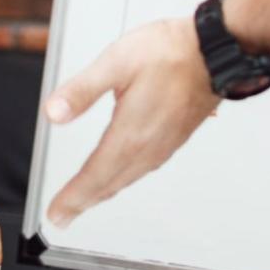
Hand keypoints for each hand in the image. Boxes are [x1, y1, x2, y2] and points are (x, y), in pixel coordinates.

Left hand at [42, 16, 219, 227]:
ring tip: (85, 202)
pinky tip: (120, 176)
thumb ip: (82, 90)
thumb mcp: (116, 62)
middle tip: (63, 217)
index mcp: (130, 133)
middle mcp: (148, 146)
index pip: (94, 176)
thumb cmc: (171, 52)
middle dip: (82, 203)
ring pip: (126, 179)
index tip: (56, 214)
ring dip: (103, 194)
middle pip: (109, 184)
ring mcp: (163, 145)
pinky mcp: (174, 139)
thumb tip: (54, 113)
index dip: (72, 198)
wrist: (215, 52)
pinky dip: (123, 180)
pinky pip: (143, 170)